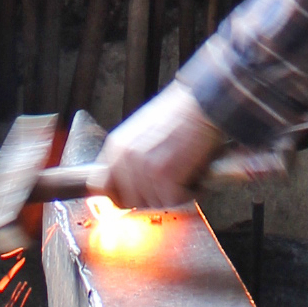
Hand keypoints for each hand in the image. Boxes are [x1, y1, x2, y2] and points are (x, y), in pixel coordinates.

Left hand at [100, 83, 226, 209]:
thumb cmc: (180, 114)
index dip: (123, 194)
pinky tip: (195, 175)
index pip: (104, 186)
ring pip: (155, 203)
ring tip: (185, 173)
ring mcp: (144, 168)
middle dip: (153, 196)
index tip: (138, 194)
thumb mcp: (142, 131)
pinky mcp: (165, 175)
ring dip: (174, 194)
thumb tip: (129, 183)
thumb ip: (130, 156)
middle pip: (131, 200)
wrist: (203, 103)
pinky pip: (174, 200)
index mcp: (116, 146)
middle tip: (171, 182)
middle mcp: (125, 158)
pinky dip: (189, 193)